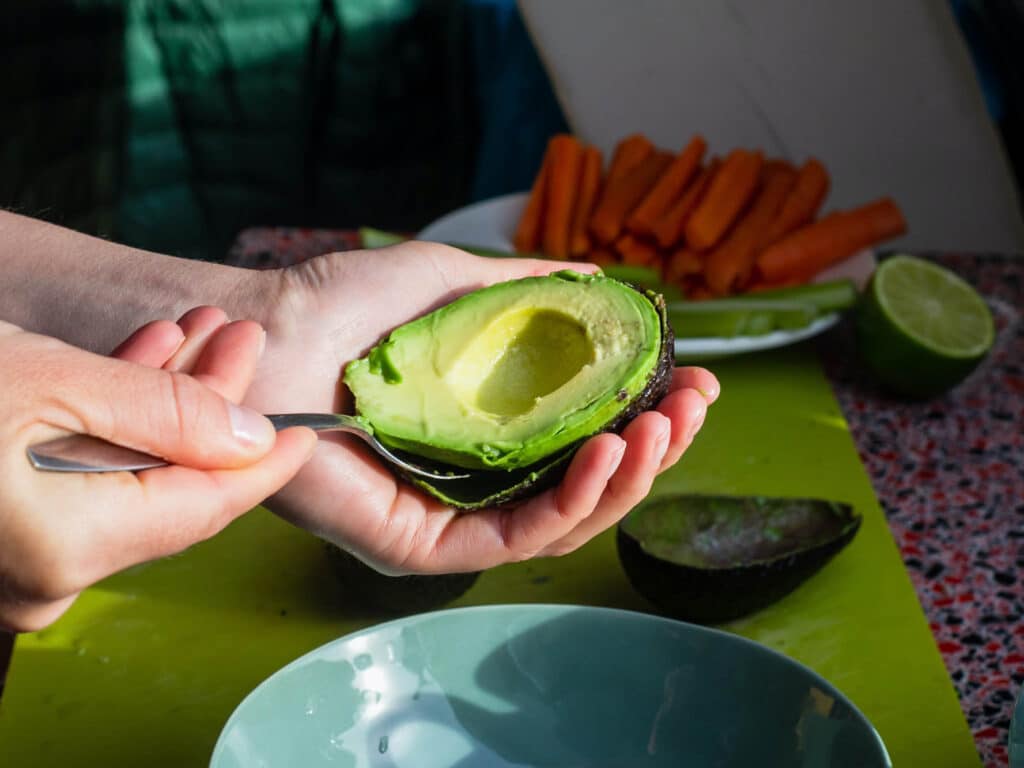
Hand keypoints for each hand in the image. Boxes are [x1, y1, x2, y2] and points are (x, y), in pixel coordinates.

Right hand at [0, 309, 315, 630]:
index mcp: (69, 548)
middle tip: (241, 342)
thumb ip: (165, 413)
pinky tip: (138, 365)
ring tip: (195, 335)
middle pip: (171, 488)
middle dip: (210, 407)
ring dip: (163, 404)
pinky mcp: (7, 535)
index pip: (205, 509)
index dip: (263, 467)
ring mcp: (25, 563)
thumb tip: (250, 438)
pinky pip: (82, 484)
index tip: (306, 434)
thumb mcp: (54, 382)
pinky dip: (110, 426)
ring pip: (129, 479)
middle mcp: (49, 577)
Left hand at [244, 242, 718, 574]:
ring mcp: (449, 518)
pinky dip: (572, 502)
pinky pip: (514, 537)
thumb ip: (526, 291)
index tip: (693, 379)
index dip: (645, 414)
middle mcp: (473, 481)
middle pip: (585, 485)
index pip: (583, 438)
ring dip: (628, 476)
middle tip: (696, 404)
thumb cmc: (342, 305)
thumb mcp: (452, 283)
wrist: (265, 331)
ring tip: (664, 427)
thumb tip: (599, 279)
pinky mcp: (421, 547)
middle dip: (653, 448)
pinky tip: (609, 452)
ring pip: (563, 520)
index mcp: (485, 431)